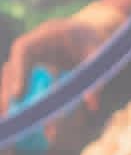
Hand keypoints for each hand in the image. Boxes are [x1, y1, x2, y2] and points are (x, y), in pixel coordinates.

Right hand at [1, 2, 124, 114]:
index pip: (24, 51)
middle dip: (8, 92)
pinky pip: (23, 86)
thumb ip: (95, 77)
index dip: (20, 73)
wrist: (89, 33)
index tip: (19, 95)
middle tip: (8, 115)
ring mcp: (29, 60)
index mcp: (44, 37)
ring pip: (13, 79)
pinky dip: (21, 102)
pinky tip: (19, 120)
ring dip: (9, 99)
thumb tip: (92, 105)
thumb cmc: (94, 41)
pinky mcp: (33, 70)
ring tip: (8, 121)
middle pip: (12, 69)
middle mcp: (31, 48)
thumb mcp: (99, 55)